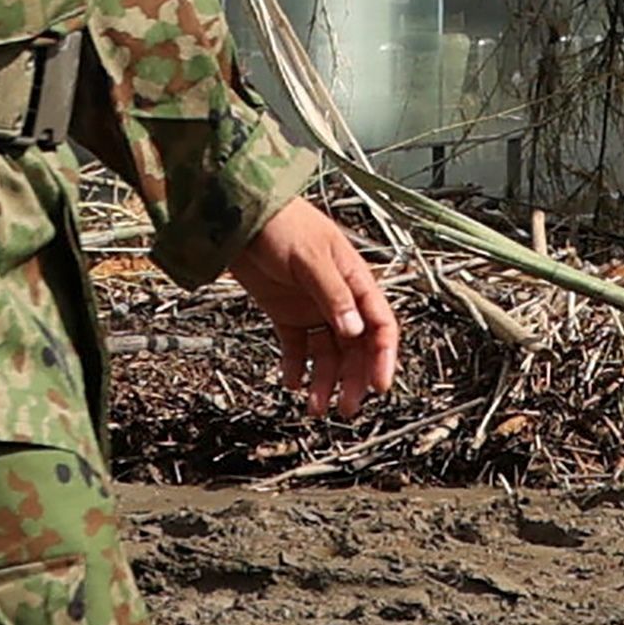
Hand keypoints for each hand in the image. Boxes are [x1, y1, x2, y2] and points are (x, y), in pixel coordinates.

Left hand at [228, 198, 399, 417]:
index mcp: (355, 280)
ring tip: (315, 407)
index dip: (383, 356)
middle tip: (345, 407)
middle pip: (355, 347)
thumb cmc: (283, 224)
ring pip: (326, 354)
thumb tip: (355, 331)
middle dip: (353, 379)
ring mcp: (311, 307)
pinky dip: (296, 368)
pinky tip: (291, 383)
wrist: (240, 216)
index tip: (380, 386)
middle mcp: (338, 298)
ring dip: (324, 381)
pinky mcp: (285, 314)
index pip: (380, 325)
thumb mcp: (310, 258)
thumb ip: (333, 294)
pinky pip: (297, 348)